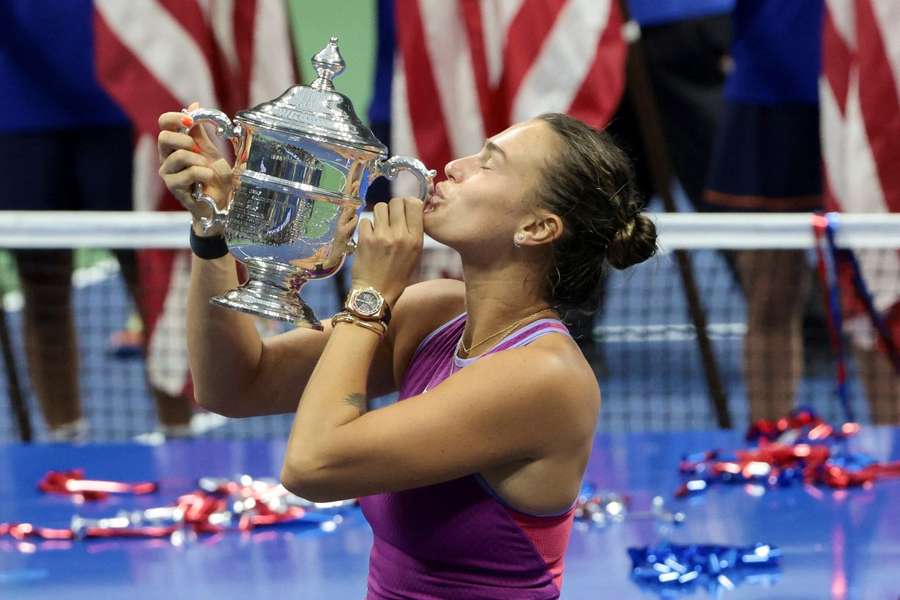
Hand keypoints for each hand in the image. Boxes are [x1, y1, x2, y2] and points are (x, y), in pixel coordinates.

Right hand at [157, 101, 232, 221]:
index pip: (164, 123)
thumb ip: (200, 130)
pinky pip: (188, 174)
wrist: (222, 201)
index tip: (191, 121)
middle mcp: (166, 157)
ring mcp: (168, 173)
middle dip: (186, 141)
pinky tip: (207, 180)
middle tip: (200, 151)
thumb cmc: (214, 176)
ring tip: (208, 170)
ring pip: (179, 156)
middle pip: (164, 137)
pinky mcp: (174, 188)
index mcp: (174, 145)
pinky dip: (204, 174)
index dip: (175, 118)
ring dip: (199, 161)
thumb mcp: (209, 149)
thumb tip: (194, 104)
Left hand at [352, 197, 423, 307]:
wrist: (376, 293)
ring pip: (379, 207)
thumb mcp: (415, 255)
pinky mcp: (365, 239)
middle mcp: (400, 235)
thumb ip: (413, 232)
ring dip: (379, 215)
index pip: (414, 204)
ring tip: (378, 227)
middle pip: (396, 202)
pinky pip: (365, 220)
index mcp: (415, 239)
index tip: (403, 209)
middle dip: (392, 207)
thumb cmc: (396, 276)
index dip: (407, 203)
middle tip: (389, 218)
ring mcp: (382, 236)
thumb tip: (408, 210)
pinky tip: (369, 237)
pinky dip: (366, 226)